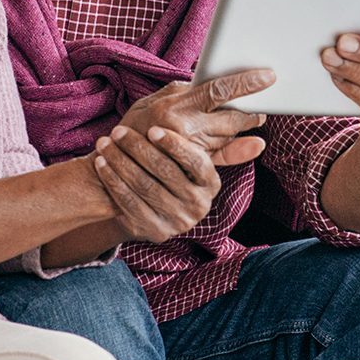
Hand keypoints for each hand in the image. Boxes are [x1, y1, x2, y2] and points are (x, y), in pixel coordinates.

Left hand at [90, 125, 234, 242]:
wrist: (147, 210)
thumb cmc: (171, 172)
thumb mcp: (196, 162)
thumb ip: (219, 144)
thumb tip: (259, 141)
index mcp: (210, 185)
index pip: (197, 163)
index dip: (175, 146)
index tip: (154, 128)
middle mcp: (196, 206)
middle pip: (165, 174)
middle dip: (138, 149)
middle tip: (119, 130)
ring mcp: (174, 222)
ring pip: (143, 186)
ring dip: (120, 162)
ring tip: (105, 142)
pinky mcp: (151, 231)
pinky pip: (128, 202)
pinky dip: (112, 180)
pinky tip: (100, 163)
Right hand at [120, 69, 274, 167]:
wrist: (110, 169)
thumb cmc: (131, 130)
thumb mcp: (152, 103)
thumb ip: (183, 92)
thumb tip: (209, 81)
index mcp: (175, 106)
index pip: (218, 90)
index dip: (246, 83)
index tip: (268, 76)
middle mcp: (183, 128)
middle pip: (230, 118)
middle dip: (250, 112)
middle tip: (264, 104)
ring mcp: (187, 151)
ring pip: (227, 137)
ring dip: (242, 129)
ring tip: (253, 118)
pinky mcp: (188, 169)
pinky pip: (219, 157)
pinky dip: (235, 149)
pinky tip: (248, 144)